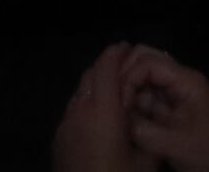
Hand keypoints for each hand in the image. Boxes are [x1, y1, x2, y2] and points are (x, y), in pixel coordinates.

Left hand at [54, 43, 145, 171]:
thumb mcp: (147, 162)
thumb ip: (148, 130)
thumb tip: (149, 111)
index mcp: (102, 113)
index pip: (106, 69)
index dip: (117, 54)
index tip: (129, 47)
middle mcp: (79, 113)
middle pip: (90, 76)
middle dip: (107, 66)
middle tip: (126, 65)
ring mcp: (64, 127)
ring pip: (79, 93)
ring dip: (95, 85)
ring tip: (116, 90)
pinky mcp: (59, 140)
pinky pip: (73, 110)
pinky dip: (86, 102)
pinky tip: (101, 116)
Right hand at [119, 49, 208, 171]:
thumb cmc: (206, 153)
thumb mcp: (177, 145)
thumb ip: (145, 131)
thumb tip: (118, 119)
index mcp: (186, 81)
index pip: (149, 62)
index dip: (128, 77)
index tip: (119, 102)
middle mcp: (178, 79)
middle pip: (144, 59)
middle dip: (125, 76)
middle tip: (111, 100)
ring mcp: (172, 91)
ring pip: (141, 76)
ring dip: (127, 89)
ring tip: (116, 109)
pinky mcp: (167, 106)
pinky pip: (144, 94)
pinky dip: (131, 101)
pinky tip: (123, 115)